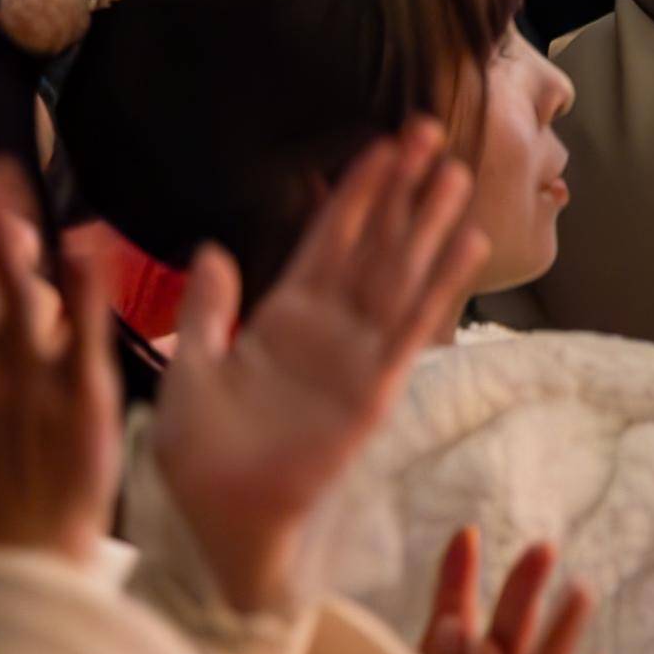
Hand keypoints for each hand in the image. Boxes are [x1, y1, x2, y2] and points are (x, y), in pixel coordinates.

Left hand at [145, 116, 487, 611]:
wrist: (221, 522)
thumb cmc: (200, 458)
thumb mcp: (188, 372)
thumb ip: (205, 312)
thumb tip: (213, 250)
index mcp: (282, 319)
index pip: (328, 240)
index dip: (356, 193)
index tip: (382, 145)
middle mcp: (328, 330)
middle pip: (375, 244)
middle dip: (403, 190)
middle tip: (431, 131)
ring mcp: (355, 357)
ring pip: (400, 275)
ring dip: (428, 225)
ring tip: (457, 174)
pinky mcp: (373, 391)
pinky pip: (412, 330)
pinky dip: (440, 287)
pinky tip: (465, 246)